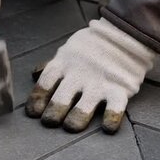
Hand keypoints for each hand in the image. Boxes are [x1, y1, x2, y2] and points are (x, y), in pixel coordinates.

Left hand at [25, 18, 154, 133]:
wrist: (126, 30)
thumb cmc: (92, 45)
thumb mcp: (68, 50)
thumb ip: (53, 65)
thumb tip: (34, 74)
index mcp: (64, 64)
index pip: (44, 83)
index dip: (37, 99)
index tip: (33, 113)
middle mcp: (78, 75)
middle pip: (60, 99)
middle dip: (52, 114)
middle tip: (50, 122)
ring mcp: (99, 83)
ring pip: (83, 107)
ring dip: (75, 120)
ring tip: (71, 127)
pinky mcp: (120, 89)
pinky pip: (115, 108)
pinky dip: (111, 119)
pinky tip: (107, 128)